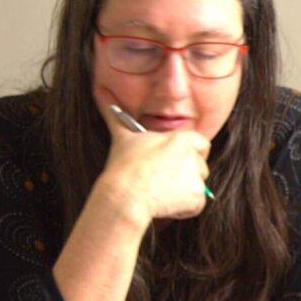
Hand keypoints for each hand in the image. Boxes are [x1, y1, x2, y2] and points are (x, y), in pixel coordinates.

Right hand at [95, 88, 210, 222]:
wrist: (124, 194)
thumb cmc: (123, 166)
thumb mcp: (122, 137)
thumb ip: (114, 114)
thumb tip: (99, 90)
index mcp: (181, 138)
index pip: (202, 144)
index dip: (190, 155)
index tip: (174, 163)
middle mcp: (193, 156)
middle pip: (199, 167)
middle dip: (184, 176)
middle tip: (161, 181)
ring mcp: (197, 177)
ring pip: (197, 187)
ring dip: (182, 194)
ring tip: (159, 193)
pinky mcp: (197, 198)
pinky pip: (196, 206)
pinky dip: (184, 210)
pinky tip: (164, 205)